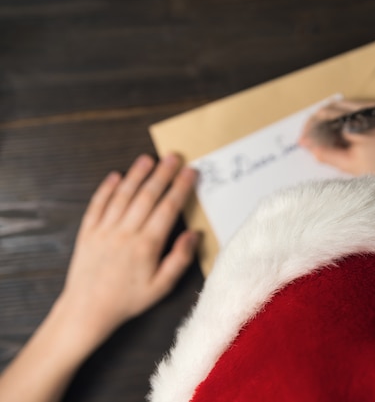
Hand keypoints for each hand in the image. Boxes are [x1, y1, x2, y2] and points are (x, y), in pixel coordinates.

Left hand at [58, 153, 198, 347]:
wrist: (87, 311)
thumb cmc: (128, 300)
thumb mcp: (162, 287)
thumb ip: (180, 259)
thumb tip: (193, 234)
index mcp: (147, 245)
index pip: (168, 208)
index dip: (181, 188)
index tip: (191, 173)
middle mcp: (125, 233)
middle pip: (147, 196)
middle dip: (163, 174)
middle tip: (173, 157)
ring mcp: (104, 230)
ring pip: (123, 196)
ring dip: (136, 175)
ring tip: (148, 159)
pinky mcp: (87, 233)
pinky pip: (97, 205)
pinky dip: (106, 189)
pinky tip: (115, 176)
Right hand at [299, 100, 374, 184]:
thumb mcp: (354, 167)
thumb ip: (328, 155)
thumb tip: (309, 145)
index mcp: (356, 122)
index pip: (322, 118)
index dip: (310, 130)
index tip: (303, 142)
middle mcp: (366, 110)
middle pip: (331, 109)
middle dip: (318, 124)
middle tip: (310, 141)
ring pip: (344, 108)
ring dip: (330, 121)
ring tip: (325, 141)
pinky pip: (357, 111)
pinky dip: (345, 120)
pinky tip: (344, 136)